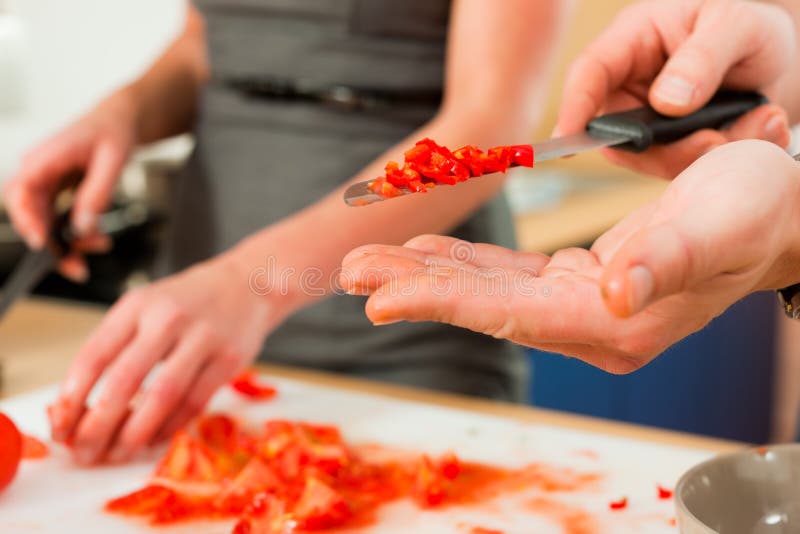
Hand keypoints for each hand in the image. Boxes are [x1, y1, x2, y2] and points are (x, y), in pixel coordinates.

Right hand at [3, 90, 138, 280]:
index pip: (21, 190)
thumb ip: (97, 193)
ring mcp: (44, 181)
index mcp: (45, 157)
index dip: (27, 218)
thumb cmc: (114, 131)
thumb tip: (83, 227)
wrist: (119, 120)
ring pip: (44, 221)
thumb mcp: (114, 160)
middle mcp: (38, 170)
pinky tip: (96, 238)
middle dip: (51, 243)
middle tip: (77, 266)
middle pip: (30, 213)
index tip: (40, 242)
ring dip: (66, 242)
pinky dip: (74, 233)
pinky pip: (57, 218)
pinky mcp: (55, 191)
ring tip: (98, 246)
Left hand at [47, 254, 277, 464]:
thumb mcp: (146, 307)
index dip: (72, 399)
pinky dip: (170, 427)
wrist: (248, 284)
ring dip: (135, 434)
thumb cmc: (188, 302)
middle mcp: (168, 318)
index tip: (61, 428)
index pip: (94, 355)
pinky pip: (194, 402)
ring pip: (162, 396)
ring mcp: (203, 337)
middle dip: (98, 425)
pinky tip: (154, 439)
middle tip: (83, 453)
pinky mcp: (230, 359)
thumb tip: (81, 406)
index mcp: (137, 305)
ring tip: (117, 455)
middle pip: (124, 380)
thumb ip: (117, 346)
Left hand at [342, 141, 799, 373]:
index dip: (442, 302)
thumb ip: (662, 266)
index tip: (379, 296)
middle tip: (349, 273)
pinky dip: (464, 265)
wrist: (775, 211)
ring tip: (367, 265)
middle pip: (485, 307)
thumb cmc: (754, 212)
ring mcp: (581, 306)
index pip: (510, 315)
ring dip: (426, 276)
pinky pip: (508, 276)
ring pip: (488, 291)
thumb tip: (611, 296)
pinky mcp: (577, 283)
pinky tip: (427, 256)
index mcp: (618, 324)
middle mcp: (593, 324)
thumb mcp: (718, 225)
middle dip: (414, 289)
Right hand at [554, 0, 794, 177]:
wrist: (781, 57)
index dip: (574, 107)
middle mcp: (632, 86)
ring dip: (704, 152)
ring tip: (759, 121)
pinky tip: (761, 125)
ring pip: (652, 158)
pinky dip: (727, 154)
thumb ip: (703, 58)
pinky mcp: (673, 147)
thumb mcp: (737, 23)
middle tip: (714, 141)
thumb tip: (666, 102)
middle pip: (618, 132)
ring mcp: (650, 122)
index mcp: (633, 42)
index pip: (590, 73)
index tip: (567, 142)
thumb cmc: (749, 26)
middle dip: (665, 148)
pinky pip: (684, 167)